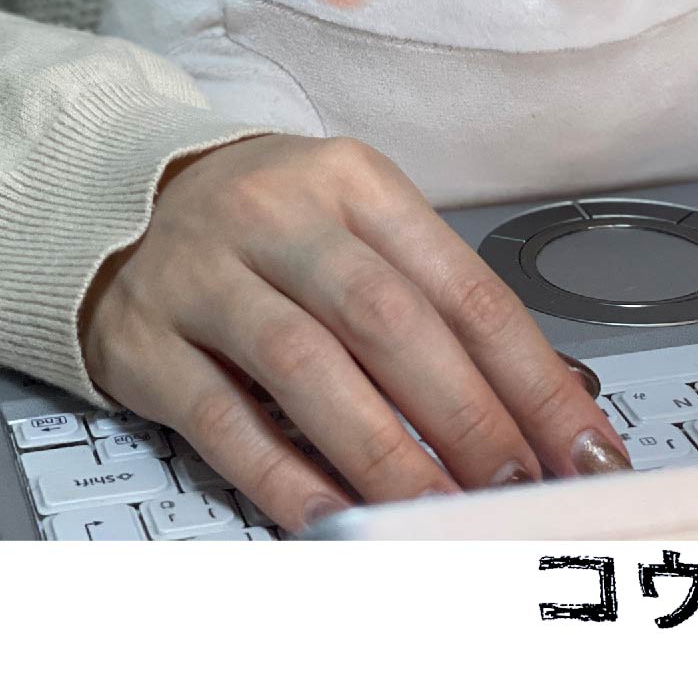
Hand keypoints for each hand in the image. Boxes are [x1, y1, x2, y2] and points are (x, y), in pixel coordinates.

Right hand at [79, 135, 629, 532]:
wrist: (116, 195)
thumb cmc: (267, 225)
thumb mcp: (354, 225)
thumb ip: (432, 301)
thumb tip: (541, 402)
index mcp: (352, 181)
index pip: (461, 284)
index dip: (530, 374)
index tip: (580, 444)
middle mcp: (277, 216)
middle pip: (388, 320)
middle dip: (467, 417)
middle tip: (517, 489)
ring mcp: (203, 274)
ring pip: (306, 367)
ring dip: (384, 452)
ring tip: (440, 515)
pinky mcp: (145, 337)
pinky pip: (221, 417)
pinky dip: (283, 474)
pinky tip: (335, 516)